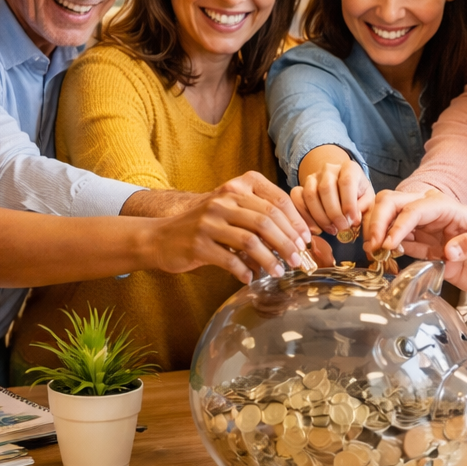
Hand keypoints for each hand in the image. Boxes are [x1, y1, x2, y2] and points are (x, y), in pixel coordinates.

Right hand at [150, 171, 311, 283]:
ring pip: (251, 240)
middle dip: (287, 243)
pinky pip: (230, 260)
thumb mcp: (232, 211)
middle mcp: (223, 200)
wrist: (161, 237)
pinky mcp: (198, 244)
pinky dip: (245, 271)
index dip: (295, 221)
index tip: (305, 239)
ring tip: (279, 272)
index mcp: (237, 187)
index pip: (276, 200)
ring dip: (270, 259)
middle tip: (297, 259)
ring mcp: (209, 221)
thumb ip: (260, 215)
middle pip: (267, 221)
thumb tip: (297, 235)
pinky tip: (251, 278)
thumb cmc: (206, 226)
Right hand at [293, 159, 373, 234]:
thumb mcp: (368, 200)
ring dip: (320, 216)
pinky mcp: (301, 187)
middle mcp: (329, 169)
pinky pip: (297, 199)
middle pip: (326, 188)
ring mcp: (313, 177)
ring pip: (310, 194)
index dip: (349, 203)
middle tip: (341, 228)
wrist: (343, 188)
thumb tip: (353, 219)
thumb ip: (365, 208)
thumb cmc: (358, 196)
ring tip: (331, 229)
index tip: (353, 220)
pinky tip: (315, 228)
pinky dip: (304, 216)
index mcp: (349, 168)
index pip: (346, 181)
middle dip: (334, 212)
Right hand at [363, 189, 466, 300]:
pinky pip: (407, 248)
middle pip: (401, 206)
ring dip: (381, 234)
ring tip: (373, 252)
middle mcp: (443, 222)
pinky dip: (392, 251)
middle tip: (372, 243)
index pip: (421, 207)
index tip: (391, 241)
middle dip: (381, 218)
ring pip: (398, 225)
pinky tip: (386, 259)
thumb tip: (448, 249)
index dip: (402, 220)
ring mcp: (437, 239)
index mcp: (458, 212)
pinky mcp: (436, 258)